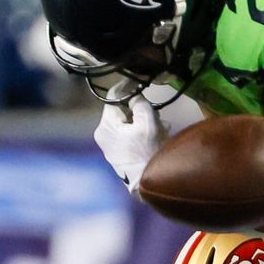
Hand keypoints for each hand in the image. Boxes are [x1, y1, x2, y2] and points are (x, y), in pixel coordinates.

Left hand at [93, 83, 167, 197]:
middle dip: (139, 109)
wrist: (146, 183)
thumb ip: (141, 104)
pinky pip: (127, 134)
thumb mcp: (148, 123)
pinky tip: (156, 136)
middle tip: (156, 112)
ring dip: (142, 121)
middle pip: (121, 110)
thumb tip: (135, 95)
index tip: (138, 80)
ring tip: (161, 127)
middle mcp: (102, 133)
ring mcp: (108, 145)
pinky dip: (140, 131)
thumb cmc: (147, 151)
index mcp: (106, 124)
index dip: (126, 86)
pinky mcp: (117, 153)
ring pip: (126, 122)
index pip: (113, 96)